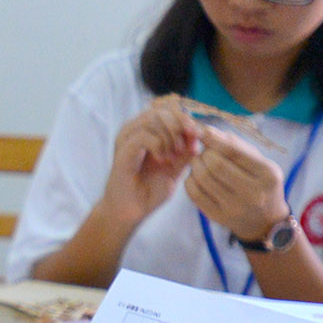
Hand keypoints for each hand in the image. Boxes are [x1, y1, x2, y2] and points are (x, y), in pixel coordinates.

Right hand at [100, 97, 201, 225]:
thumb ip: (185, 152)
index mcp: (147, 131)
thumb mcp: (176, 168)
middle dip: (180, 125)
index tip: (197, 136)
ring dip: (170, 136)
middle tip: (187, 146)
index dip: (185, 119)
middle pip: (162, 110)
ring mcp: (127, 138)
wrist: (132, 211)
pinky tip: (163, 160)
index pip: (168, 110)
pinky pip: (145, 136)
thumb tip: (198, 134)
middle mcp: (135, 130)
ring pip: (153, 119)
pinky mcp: (123, 149)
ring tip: (174, 156)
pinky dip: (159, 146)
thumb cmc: (150, 190)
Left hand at [184, 125, 288, 243]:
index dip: (214, 139)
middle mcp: (254, 193)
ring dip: (196, 165)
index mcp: (268, 175)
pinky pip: (195, 194)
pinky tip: (196, 176)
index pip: (235, 152)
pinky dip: (190, 180)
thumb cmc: (260, 182)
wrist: (265, 220)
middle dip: (205, 153)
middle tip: (205, 152)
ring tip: (200, 162)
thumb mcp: (259, 162)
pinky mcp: (219, 217)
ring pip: (203, 178)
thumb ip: (236, 145)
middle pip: (216, 165)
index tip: (203, 131)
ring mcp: (235, 208)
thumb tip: (207, 130)